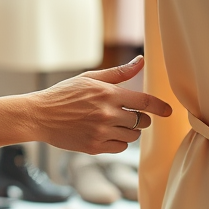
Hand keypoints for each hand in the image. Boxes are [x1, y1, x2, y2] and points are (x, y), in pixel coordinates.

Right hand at [30, 56, 173, 154]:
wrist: (40, 115)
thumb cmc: (65, 94)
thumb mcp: (90, 78)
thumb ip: (119, 73)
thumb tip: (141, 60)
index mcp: (108, 94)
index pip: (144, 102)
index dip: (160, 107)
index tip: (169, 111)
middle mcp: (107, 113)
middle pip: (141, 121)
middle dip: (140, 118)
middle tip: (129, 115)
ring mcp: (101, 132)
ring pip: (132, 136)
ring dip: (129, 131)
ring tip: (114, 123)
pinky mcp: (94, 147)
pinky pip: (120, 147)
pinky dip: (118, 142)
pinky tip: (107, 133)